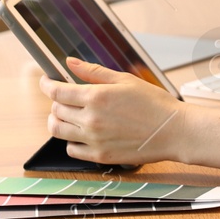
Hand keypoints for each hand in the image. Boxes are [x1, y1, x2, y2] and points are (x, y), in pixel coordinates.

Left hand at [38, 58, 183, 165]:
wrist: (173, 130)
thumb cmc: (154, 103)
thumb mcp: (125, 80)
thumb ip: (94, 72)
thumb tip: (70, 63)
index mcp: (96, 97)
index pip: (57, 92)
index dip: (47, 85)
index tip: (46, 81)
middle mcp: (91, 119)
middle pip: (55, 111)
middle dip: (56, 102)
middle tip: (66, 98)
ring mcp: (94, 139)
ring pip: (58, 131)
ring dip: (58, 121)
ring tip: (70, 116)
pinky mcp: (100, 155)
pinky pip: (72, 150)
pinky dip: (71, 141)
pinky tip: (82, 133)